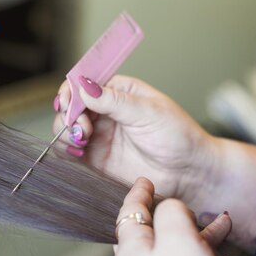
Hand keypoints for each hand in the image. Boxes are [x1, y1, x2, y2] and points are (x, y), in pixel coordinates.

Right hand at [53, 75, 214, 198]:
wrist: (189, 172)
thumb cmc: (178, 137)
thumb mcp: (148, 112)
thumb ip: (114, 101)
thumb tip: (85, 86)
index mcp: (120, 92)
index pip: (86, 83)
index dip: (72, 90)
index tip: (68, 101)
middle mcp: (106, 112)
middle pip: (72, 106)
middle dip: (69, 114)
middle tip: (80, 126)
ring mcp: (100, 135)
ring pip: (68, 128)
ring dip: (66, 131)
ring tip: (82, 139)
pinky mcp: (97, 159)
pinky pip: (72, 151)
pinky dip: (67, 150)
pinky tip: (78, 152)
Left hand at [113, 178, 232, 255]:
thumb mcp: (178, 237)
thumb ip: (170, 212)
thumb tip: (169, 207)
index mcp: (130, 250)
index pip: (129, 212)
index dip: (139, 192)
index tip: (146, 180)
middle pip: (156, 233)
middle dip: (181, 218)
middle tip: (201, 208)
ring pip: (175, 254)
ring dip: (200, 240)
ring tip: (225, 230)